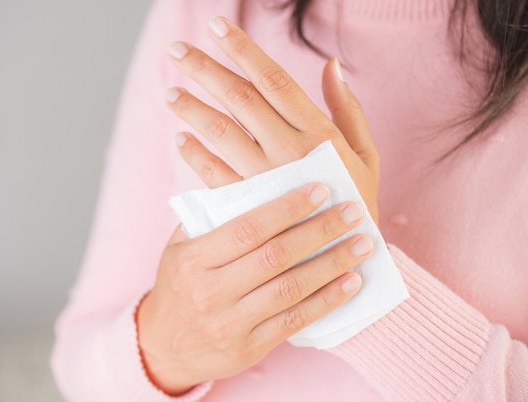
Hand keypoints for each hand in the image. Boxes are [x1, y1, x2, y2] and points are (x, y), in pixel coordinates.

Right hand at [137, 184, 372, 394]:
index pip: (248, 228)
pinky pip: (295, 321)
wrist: (165, 344)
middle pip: (275, 256)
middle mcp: (211, 291)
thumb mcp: (181, 246)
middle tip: (353, 212)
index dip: (288, 208)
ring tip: (363, 244)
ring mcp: (231, 323)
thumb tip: (255, 181)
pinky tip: (351, 282)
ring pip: (291, 289)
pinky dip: (327, 301)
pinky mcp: (250, 347)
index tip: (320, 189)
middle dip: (319, 231)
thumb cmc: (179, 284)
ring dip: (332, 264)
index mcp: (194, 259)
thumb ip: (212, 217)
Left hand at [166, 16, 379, 221]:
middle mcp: (288, 150)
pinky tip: (180, 139)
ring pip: (221, 132)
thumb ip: (349, 109)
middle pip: (239, 98)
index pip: (273, 79)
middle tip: (178, 49)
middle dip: (205, 69)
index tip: (217, 26)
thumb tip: (332, 65)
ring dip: (192, 108)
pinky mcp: (249, 206)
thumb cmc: (357, 200)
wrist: (349, 257)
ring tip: (171, 91)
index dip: (243, 50)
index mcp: (318, 132)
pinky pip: (214, 175)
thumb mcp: (367, 154)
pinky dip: (194, 155)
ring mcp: (266, 179)